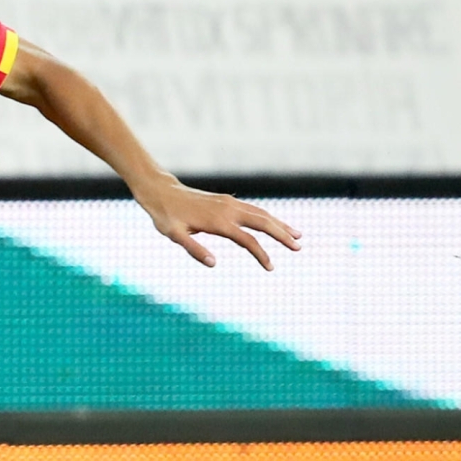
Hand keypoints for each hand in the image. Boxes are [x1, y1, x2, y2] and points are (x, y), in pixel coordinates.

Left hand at [136, 177, 301, 269]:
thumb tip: (213, 264)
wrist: (161, 192)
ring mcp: (229, 203)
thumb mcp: (174, 235)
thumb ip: (193, 249)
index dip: (261, 254)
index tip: (270, 267)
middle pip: (263, 222)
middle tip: (299, 247)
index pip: (247, 240)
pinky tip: (275, 225)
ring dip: (279, 224)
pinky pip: (253, 209)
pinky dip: (268, 217)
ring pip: (261, 213)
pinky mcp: (227, 201)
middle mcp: (228, 210)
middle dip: (282, 234)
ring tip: (297, 235)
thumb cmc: (166, 217)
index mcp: (218, 222)